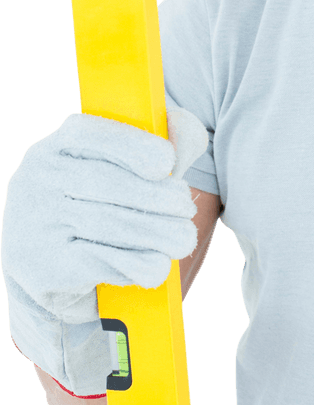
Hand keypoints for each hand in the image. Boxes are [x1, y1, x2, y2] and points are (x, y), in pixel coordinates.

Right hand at [1, 108, 207, 391]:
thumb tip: (190, 131)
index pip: (91, 134)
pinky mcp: (38, 269)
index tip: (168, 162)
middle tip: (187, 213)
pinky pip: (91, 265)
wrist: (55, 274)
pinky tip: (153, 269)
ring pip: (102, 225)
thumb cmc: (108, 210)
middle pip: (104, 186)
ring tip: (180, 241)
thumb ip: (164, 143)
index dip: (131, 146)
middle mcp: (37, 180)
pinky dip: (128, 266)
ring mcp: (32, 224)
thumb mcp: (131, 173)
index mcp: (60, 146)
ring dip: (149, 235)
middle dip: (153, 201)